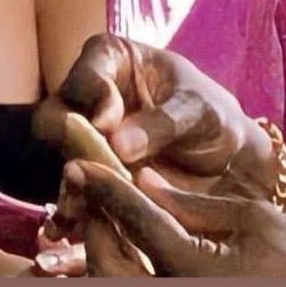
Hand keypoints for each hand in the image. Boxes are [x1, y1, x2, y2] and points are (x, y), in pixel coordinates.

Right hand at [34, 35, 271, 191]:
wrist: (226, 159)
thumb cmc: (211, 116)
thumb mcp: (199, 111)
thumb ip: (163, 122)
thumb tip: (118, 145)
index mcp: (114, 60)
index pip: (87, 71)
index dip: (92, 93)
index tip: (106, 122)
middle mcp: (91, 96)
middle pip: (59, 114)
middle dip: (70, 142)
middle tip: (86, 167)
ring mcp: (88, 137)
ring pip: (63, 157)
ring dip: (70, 181)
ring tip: (79, 207)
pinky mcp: (93, 175)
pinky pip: (75, 190)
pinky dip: (76, 207)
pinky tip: (77, 226)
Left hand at [72, 161, 285, 277]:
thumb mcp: (255, 219)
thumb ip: (195, 202)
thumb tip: (145, 181)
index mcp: (193, 267)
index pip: (135, 218)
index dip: (104, 186)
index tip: (78, 160)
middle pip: (107, 259)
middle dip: (93, 220)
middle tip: (88, 185)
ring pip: (113, 280)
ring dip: (100, 246)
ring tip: (100, 211)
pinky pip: (134, 286)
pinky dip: (118, 266)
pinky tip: (121, 241)